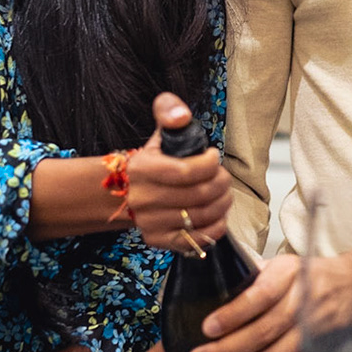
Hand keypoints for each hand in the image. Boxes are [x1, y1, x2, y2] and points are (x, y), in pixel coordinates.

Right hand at [126, 93, 232, 253]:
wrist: (127, 192)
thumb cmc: (154, 161)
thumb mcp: (159, 132)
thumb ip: (168, 112)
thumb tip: (181, 116)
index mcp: (141, 169)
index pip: (185, 171)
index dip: (210, 164)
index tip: (213, 156)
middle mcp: (142, 199)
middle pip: (197, 195)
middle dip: (221, 183)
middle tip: (223, 176)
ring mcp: (150, 222)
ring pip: (201, 216)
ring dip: (222, 203)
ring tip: (223, 193)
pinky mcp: (159, 240)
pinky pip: (197, 238)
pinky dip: (216, 226)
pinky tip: (218, 214)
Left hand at [185, 254, 310, 351]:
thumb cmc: (308, 275)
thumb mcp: (282, 264)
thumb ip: (251, 275)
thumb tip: (210, 285)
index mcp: (289, 277)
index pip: (260, 296)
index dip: (234, 314)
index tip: (208, 327)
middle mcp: (302, 305)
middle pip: (264, 332)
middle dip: (227, 350)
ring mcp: (312, 334)